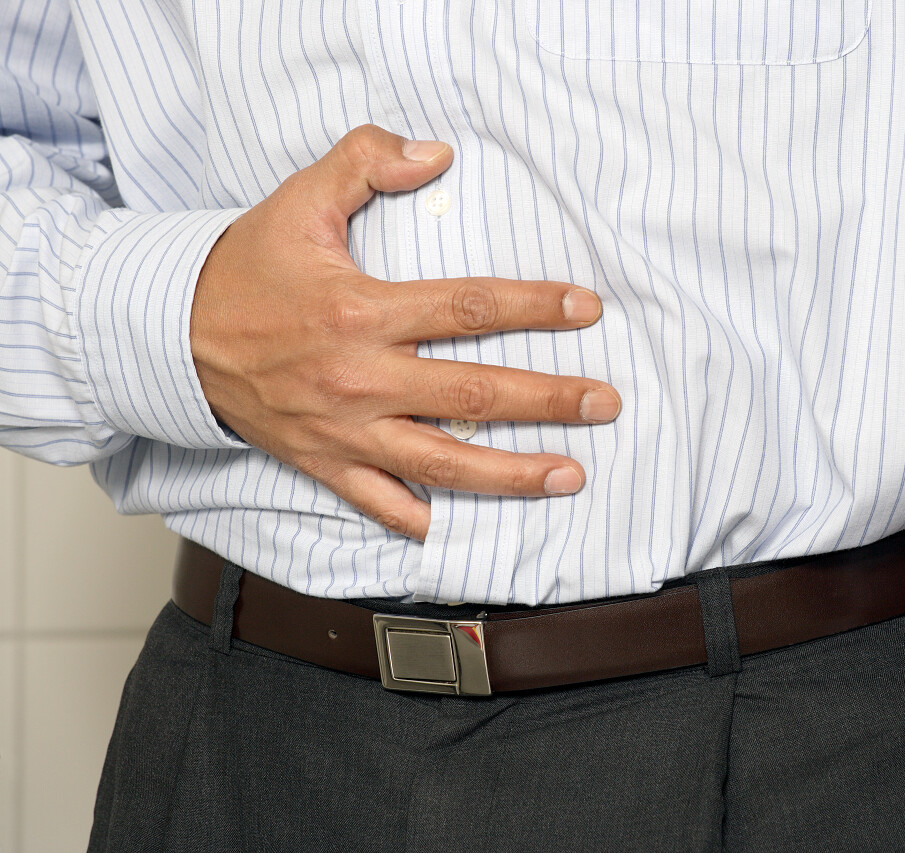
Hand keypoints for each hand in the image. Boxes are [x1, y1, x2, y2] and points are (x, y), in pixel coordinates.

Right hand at [190, 124, 618, 540]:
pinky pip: (383, 504)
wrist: (169, 335)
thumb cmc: (245, 269)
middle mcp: (360, 379)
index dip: (533, 307)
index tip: (585, 308)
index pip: (467, 309)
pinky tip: (470, 524)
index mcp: (360, 312)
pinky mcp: (324, 464)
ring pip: (445, 463)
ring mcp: (344, 431)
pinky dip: (424, 518)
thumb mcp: (299, 200)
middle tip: (606, 402)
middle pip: (475, 395)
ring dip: (514, 474)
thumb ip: (365, 161)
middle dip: (549, 400)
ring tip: (572, 475)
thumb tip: (436, 154)